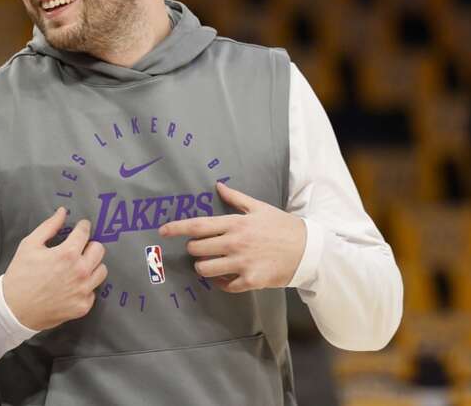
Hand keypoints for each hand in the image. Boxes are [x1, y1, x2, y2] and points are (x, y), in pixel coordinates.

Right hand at [3, 207, 107, 330]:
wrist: (13, 311)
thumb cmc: (20, 276)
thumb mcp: (29, 246)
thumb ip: (49, 226)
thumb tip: (63, 211)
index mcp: (68, 254)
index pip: (85, 232)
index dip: (83, 227)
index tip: (81, 227)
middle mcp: (80, 271)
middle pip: (99, 250)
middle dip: (89, 246)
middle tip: (78, 249)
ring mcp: (84, 290)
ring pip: (101, 270)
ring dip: (92, 266)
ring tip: (78, 267)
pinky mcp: (83, 306)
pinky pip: (93, 291)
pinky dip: (86, 287)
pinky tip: (73, 286)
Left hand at [159, 182, 306, 292]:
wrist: (308, 249)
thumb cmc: (282, 226)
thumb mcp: (260, 207)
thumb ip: (236, 198)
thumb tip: (218, 185)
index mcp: (236, 223)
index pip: (198, 225)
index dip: (176, 228)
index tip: (163, 231)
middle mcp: (235, 242)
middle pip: (197, 249)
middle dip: (194, 249)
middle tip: (202, 249)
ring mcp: (242, 263)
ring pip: (205, 269)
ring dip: (204, 267)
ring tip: (212, 263)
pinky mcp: (250, 280)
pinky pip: (224, 285)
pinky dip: (221, 282)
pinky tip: (227, 277)